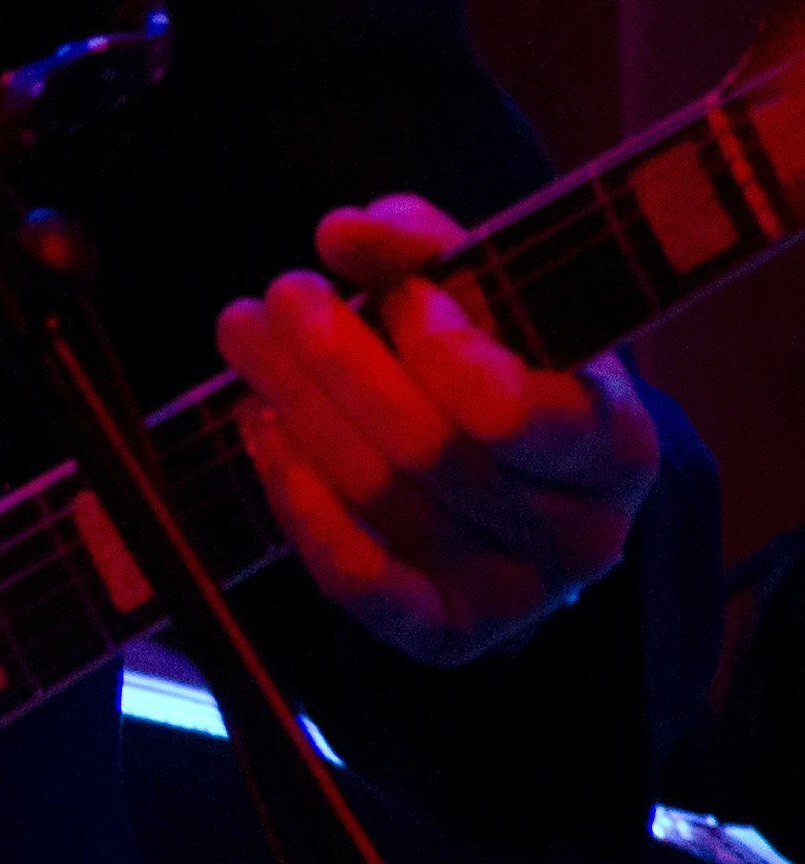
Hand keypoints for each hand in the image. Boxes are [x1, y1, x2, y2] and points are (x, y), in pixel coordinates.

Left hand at [221, 194, 661, 664]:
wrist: (512, 467)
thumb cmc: (500, 361)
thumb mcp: (484, 292)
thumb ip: (424, 247)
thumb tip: (345, 232)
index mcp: (618, 447)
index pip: (519, 413)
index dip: (443, 349)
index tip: (399, 293)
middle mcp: (582, 535)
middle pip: (431, 450)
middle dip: (337, 360)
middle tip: (280, 293)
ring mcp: (514, 593)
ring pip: (383, 500)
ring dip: (297, 407)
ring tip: (245, 334)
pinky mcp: (444, 631)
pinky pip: (361, 581)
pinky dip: (299, 503)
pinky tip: (259, 427)